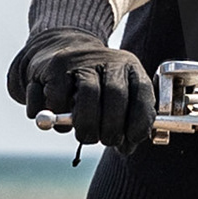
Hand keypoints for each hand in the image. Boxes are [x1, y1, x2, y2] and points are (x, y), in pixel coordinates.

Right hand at [18, 37, 154, 153]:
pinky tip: (60, 118)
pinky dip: (58, 116)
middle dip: (112, 127)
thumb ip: (127, 123)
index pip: (142, 92)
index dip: (139, 121)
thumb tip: (126, 148)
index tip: (130, 140)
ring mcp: (82, 59)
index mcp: (131, 67)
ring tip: (85, 135)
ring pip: (88, 95)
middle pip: (116, 94)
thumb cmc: (96, 85)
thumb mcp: (118, 98)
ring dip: (87, 124)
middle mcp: (109, 59)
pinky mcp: (55, 65)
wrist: (61, 49)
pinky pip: (59, 98)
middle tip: (106, 141)